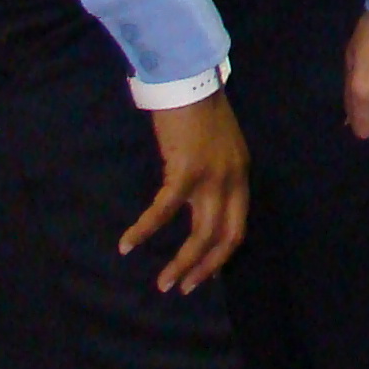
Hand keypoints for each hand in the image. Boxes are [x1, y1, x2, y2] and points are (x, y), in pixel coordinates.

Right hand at [119, 90, 249, 293]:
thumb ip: (214, 173)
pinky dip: (145, 230)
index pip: (237, 226)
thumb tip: (196, 197)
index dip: (221, 253)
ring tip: (163, 283)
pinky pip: (164, 210)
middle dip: (205, 268)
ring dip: (182, 263)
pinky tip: (128, 244)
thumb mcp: (217, 146)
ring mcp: (212, 178)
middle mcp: (232, 180)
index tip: (204, 273)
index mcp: (240, 175)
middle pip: (225, 237)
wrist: (188, 80)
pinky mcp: (186, 171)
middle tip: (184, 288)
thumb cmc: (197, 108)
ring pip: (201, 234)